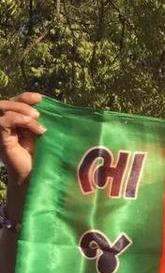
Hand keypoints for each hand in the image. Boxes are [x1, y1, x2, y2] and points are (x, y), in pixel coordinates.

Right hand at [0, 92, 45, 211]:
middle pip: (5, 103)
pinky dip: (19, 120)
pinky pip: (3, 122)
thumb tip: (52, 106)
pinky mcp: (1, 140)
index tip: (41, 98)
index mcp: (15, 122)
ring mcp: (1, 132)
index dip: (26, 97)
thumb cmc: (41, 155)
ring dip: (21, 110)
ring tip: (37, 118)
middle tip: (38, 112)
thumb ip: (40, 120)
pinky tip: (37, 129)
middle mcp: (5, 125)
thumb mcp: (42, 134)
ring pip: (3, 109)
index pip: (14, 102)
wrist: (36, 175)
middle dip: (22, 102)